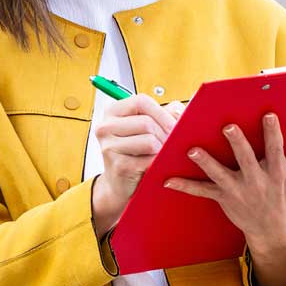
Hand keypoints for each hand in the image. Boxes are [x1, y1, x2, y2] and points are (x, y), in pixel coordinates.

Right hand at [91, 95, 184, 236]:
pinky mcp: (118, 166)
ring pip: (150, 141)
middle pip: (147, 122)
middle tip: (170, 144)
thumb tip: (180, 111)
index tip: (174, 125)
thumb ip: (164, 114)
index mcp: (113, 112)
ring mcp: (109, 147)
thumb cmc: (136, 152)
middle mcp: (105, 127)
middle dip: (165, 134)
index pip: (141, 102)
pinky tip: (156, 165)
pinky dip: (158, 163)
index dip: (162, 113)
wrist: (120, 183)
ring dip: (162, 150)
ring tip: (161, 154)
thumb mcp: (147, 127)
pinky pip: (149, 160)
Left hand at [164, 113, 285, 256]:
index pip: (275, 150)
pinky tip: (166, 180)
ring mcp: (238, 191)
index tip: (268, 115)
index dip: (272, 133)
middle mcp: (256, 182)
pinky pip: (201, 191)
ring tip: (192, 150)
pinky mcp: (223, 198)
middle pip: (246, 161)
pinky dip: (184, 186)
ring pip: (219, 175)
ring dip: (206, 163)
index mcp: (277, 174)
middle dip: (237, 144)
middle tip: (227, 127)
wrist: (273, 230)